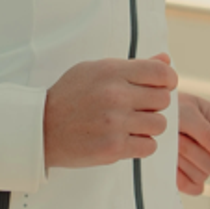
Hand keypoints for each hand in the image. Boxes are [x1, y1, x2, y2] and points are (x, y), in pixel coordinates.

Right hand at [44, 55, 178, 168]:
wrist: (41, 128)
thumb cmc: (70, 96)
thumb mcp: (96, 70)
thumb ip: (133, 66)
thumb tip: (166, 61)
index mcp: (112, 72)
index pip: (161, 74)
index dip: (168, 81)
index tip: (161, 88)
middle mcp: (116, 96)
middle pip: (163, 100)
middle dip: (154, 105)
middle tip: (138, 108)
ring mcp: (115, 123)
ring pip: (159, 125)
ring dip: (149, 127)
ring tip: (131, 125)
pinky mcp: (113, 147)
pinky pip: (149, 146)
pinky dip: (141, 145)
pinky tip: (126, 139)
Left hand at [176, 92, 209, 194]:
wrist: (143, 115)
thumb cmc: (168, 107)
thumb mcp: (188, 113)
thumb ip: (209, 133)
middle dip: (194, 152)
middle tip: (177, 134)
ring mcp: (201, 161)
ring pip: (202, 176)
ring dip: (182, 160)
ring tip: (171, 141)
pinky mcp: (188, 175)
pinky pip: (191, 186)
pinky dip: (179, 177)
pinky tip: (169, 162)